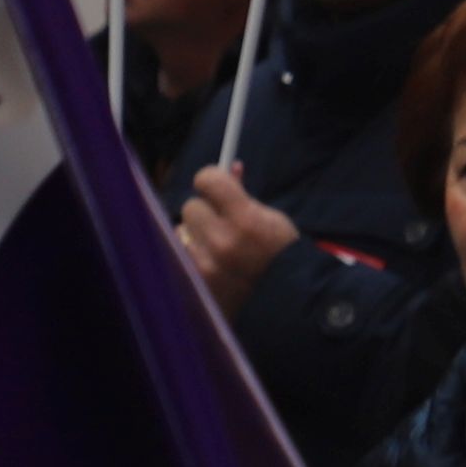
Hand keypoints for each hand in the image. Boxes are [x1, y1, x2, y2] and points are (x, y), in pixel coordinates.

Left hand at [176, 168, 296, 303]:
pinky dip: (192, 253)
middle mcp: (222, 241)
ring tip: (215, 245)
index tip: (216, 185)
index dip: (211, 180)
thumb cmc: (279, 253)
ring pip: (181, 231)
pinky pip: (181, 254)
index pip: (206, 180)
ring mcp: (206, 265)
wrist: (284, 299)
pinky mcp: (196, 282)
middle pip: (191, 206)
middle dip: (205, 210)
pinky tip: (210, 260)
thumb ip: (244, 195)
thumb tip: (229, 167)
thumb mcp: (270, 217)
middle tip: (219, 219)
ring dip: (195, 234)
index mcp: (245, 220)